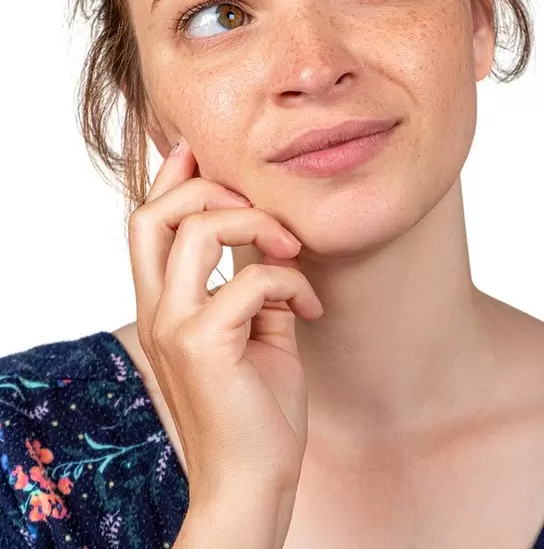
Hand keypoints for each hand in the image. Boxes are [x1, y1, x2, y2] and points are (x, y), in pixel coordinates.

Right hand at [127, 139, 322, 509]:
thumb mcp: (253, 330)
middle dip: (207, 190)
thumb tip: (270, 237)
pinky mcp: (204, 346)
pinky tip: (307, 307)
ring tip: (290, 249)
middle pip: (152, 216)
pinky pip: (247, 280)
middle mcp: (158, 312)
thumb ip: (250, 282)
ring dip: (255, 225)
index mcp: (163, 306)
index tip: (196, 148)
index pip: (147, 224)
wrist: (254, 482)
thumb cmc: (257, 409)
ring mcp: (176, 328)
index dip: (169, 179)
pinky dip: (287, 281)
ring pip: (196, 232)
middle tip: (258, 208)